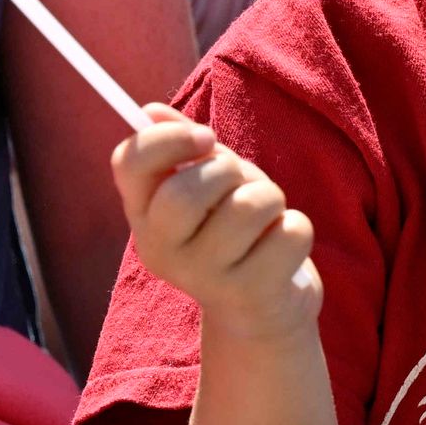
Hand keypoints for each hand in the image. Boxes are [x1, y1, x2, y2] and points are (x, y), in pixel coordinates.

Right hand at [110, 105, 317, 340]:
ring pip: (248, 206)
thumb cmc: (231, 231)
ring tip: (266, 217)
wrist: (259, 312)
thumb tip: (151, 112)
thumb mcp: (205, 186)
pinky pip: (290, 232)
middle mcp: (161, 251)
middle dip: (228, 171)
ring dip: (271, 197)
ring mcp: (204, 278)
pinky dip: (297, 229)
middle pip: (183, 193)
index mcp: (143, 215)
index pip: (129, 162)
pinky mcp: (251, 294)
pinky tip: (281, 248)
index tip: (205, 137)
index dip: (169, 138)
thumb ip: (181, 148)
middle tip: (240, 181)